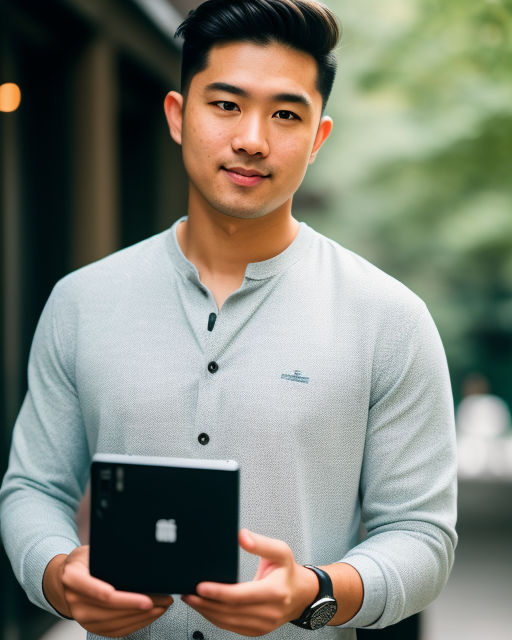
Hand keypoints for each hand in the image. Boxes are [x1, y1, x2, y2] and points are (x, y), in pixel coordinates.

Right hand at [43, 546, 173, 637]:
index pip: (98, 590)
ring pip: (116, 622)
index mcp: (73, 577)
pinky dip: (135, 624)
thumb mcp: (90, 551)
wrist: (62, 581)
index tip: (145, 599)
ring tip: (163, 606)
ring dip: (143, 617)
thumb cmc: (81, 562)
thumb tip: (139, 556)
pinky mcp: (90, 626)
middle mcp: (75, 600)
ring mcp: (81, 617)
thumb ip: (108, 555)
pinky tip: (150, 616)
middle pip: (111, 609)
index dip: (122, 597)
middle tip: (164, 599)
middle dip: (142, 606)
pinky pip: (115, 631)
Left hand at [181, 529, 318, 636]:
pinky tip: (205, 609)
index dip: (218, 592)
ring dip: (206, 612)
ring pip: (229, 622)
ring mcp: (263, 625)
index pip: (240, 595)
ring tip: (191, 599)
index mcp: (275, 591)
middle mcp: (269, 611)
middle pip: (230, 611)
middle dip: (205, 603)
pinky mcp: (257, 631)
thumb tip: (241, 536)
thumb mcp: (280, 551)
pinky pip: (232, 628)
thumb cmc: (288, 571)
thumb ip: (260, 543)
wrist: (302, 594)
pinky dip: (215, 619)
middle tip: (187, 592)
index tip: (200, 585)